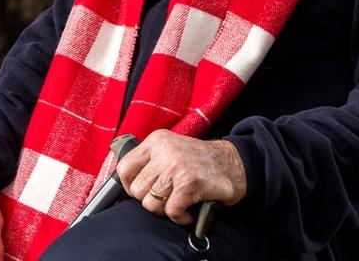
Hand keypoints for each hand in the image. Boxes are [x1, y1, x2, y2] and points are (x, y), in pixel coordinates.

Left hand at [116, 129, 246, 224]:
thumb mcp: (171, 149)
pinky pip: (171, 211)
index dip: (129, 186)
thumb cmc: (200, 160)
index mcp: (156, 141)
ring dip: (164, 210)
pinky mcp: (189, 184)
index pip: (125, 167)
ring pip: (150, 203)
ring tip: (177, 205)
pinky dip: (179, 217)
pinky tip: (187, 212)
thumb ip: (150, 161)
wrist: (233, 163)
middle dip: (149, 200)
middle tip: (166, 199)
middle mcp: (164, 151)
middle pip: (137, 189)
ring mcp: (176, 167)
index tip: (141, 192)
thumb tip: (128, 185)